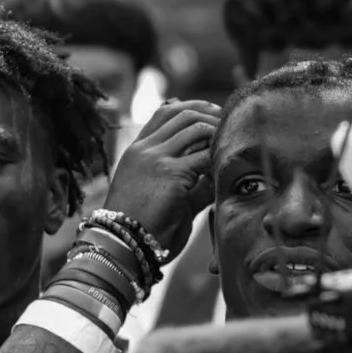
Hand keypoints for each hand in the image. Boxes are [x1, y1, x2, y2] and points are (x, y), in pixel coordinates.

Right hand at [102, 99, 220, 260]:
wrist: (122, 245)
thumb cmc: (138, 228)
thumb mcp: (156, 193)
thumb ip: (183, 178)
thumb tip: (212, 172)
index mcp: (136, 151)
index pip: (163, 113)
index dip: (190, 107)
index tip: (210, 112)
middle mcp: (144, 149)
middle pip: (182, 114)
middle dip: (209, 114)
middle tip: (227, 124)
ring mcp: (156, 158)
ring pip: (195, 128)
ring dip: (216, 133)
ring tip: (229, 144)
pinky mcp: (171, 173)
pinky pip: (204, 156)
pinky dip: (218, 157)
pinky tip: (226, 166)